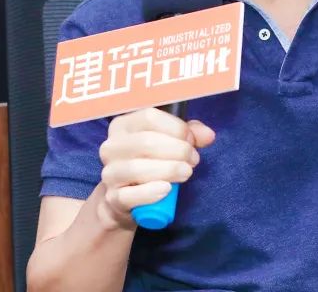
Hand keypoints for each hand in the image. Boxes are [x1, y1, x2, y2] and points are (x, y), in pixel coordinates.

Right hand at [95, 107, 215, 230]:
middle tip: (193, 160)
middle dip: (177, 150)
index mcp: (122, 125)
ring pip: (138, 168)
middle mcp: (111, 146)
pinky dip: (151, 192)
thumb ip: (189, 134)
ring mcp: (109, 173)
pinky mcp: (113, 198)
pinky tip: (166, 190)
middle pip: (146, 142)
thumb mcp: (169, 142)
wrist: (125, 200)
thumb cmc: (150, 163)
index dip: (176, 128)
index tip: (191, 140)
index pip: (149, 117)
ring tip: (185, 173)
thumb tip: (208, 135)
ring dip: (169, 170)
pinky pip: (130, 195)